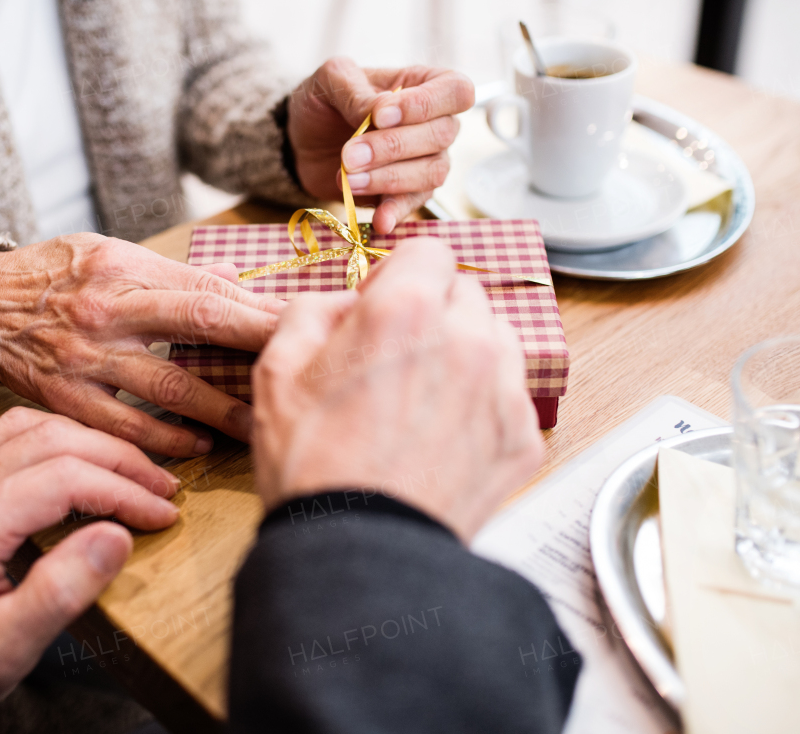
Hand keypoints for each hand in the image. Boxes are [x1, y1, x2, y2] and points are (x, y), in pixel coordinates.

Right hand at [0, 233, 285, 456]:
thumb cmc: (52, 274)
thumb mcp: (108, 252)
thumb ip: (172, 274)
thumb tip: (235, 282)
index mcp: (123, 269)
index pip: (208, 291)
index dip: (260, 311)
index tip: (304, 324)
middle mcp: (107, 311)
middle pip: (198, 330)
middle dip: (256, 352)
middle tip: (302, 372)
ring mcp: (85, 358)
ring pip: (168, 390)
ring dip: (221, 412)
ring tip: (261, 426)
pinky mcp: (64, 398)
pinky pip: (122, 428)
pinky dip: (163, 441)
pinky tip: (194, 447)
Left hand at [0, 408, 180, 727]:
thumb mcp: (4, 652)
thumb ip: (59, 593)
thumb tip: (114, 537)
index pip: (64, 480)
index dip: (124, 491)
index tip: (161, 512)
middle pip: (51, 438)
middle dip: (116, 457)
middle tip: (158, 485)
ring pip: (23, 423)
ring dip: (83, 438)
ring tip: (124, 468)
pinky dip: (39, 432)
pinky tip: (65, 454)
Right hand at [250, 239, 543, 541]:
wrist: (358, 550)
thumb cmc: (313, 465)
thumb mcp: (277, 369)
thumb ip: (312, 309)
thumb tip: (345, 302)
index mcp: (406, 310)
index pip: (430, 249)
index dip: (401, 273)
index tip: (385, 301)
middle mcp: (467, 339)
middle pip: (466, 293)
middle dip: (435, 312)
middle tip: (397, 356)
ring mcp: (502, 389)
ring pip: (496, 340)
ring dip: (465, 353)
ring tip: (421, 399)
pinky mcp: (521, 437)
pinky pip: (508, 397)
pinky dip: (481, 406)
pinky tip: (440, 438)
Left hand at [288, 59, 474, 233]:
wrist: (303, 141)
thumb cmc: (325, 102)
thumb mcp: (330, 80)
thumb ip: (356, 91)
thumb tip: (382, 112)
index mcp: (425, 83)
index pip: (455, 90)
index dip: (424, 105)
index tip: (380, 116)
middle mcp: (436, 122)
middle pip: (441, 135)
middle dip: (392, 147)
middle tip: (349, 155)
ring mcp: (427, 160)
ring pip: (432, 172)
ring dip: (389, 178)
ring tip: (348, 179)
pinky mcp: (407, 192)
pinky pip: (414, 203)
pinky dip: (396, 211)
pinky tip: (379, 219)